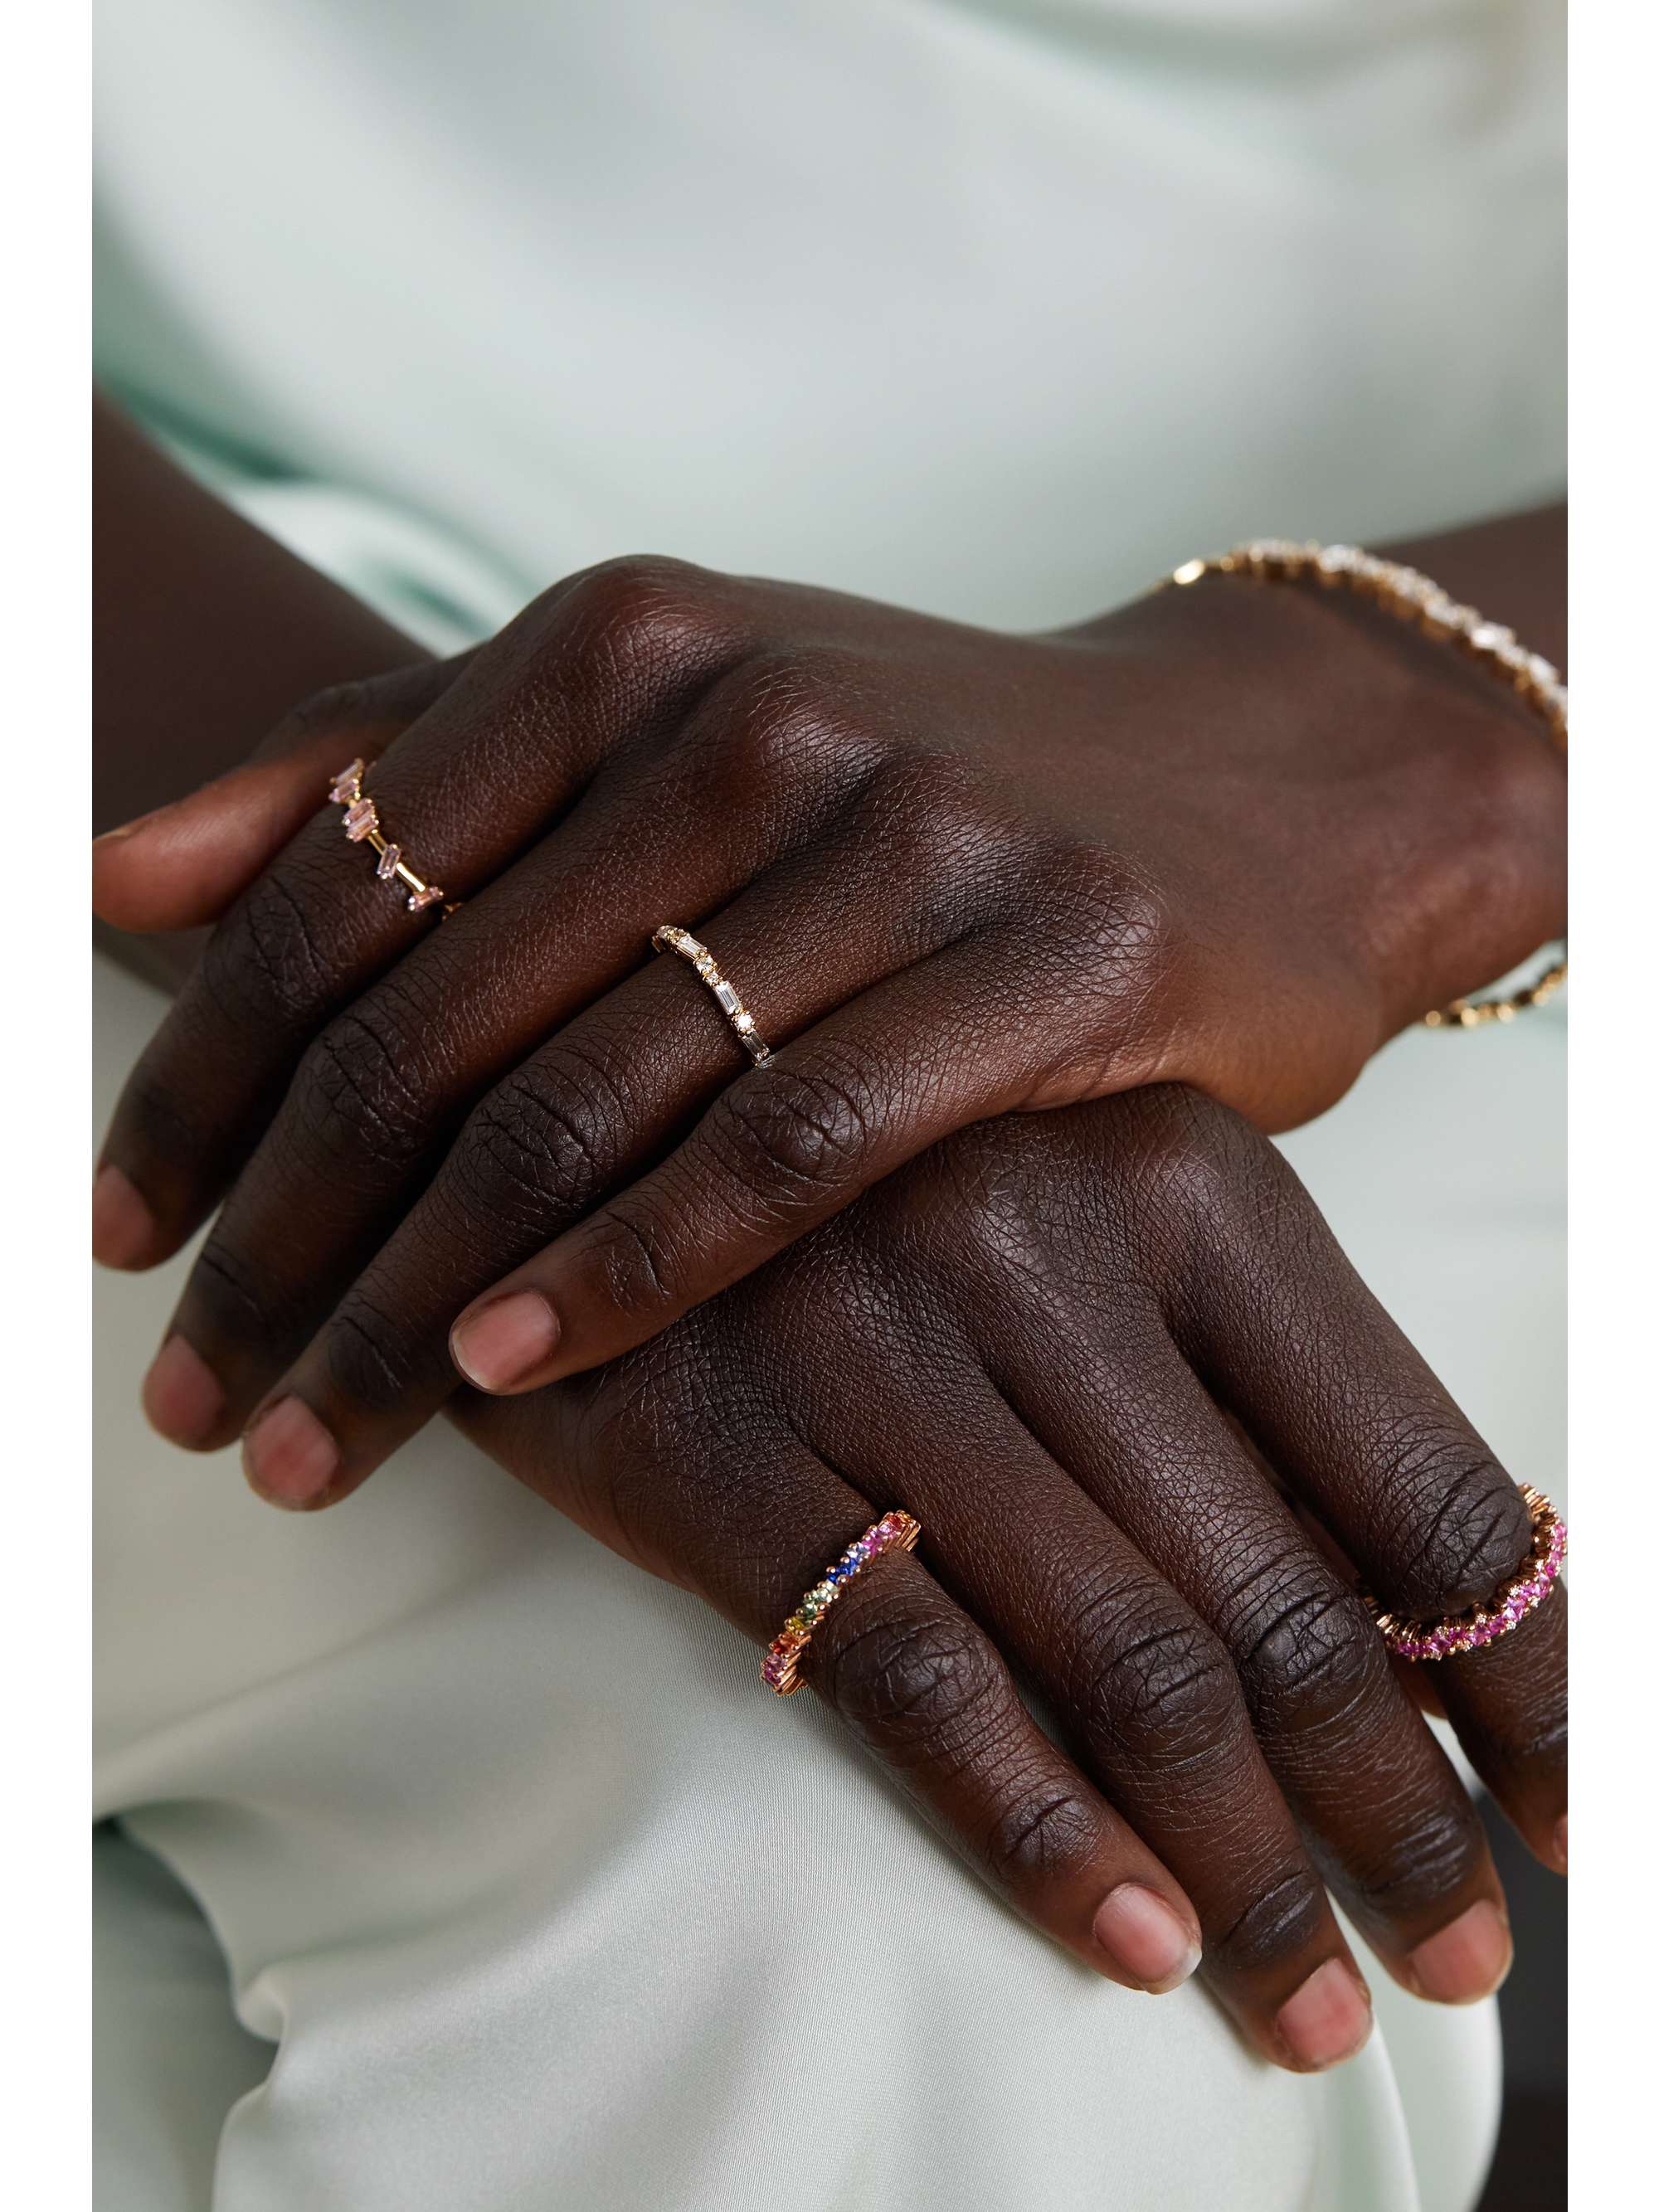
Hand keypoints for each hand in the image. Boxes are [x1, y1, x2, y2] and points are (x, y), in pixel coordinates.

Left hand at [93, 549, 1564, 1473]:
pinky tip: (516, 1375)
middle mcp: (746, 709)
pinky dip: (633, 1271)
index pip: (334, 884)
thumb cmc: (917, 780)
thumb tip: (107, 873)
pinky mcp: (1055, 951)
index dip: (198, 1079)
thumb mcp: (651, 728)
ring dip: (415, 1297)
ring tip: (307, 1433)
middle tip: (189, 1396)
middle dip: (281, 1237)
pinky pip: (790, 1143)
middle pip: (432, 1019)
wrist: (1256, 783)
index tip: (116, 1238)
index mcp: (619, 641)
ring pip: (587, 1100)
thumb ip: (386, 781)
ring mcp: (908, 825)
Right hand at [436, 1086, 1565, 2068]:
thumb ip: (1250, 1407)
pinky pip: (915, 1670)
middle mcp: (1046, 1239)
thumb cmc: (884, 1188)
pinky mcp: (715, 1441)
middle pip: (1285, 1598)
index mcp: (1189, 1177)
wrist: (577, 1106)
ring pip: (1122, 1654)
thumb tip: (1451, 1639)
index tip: (1583, 1832)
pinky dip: (1038, 1823)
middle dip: (1397, 1820)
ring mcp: (872, 1335)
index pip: (1421, 1477)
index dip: (1532, 1678)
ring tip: (1305, 2006)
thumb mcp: (1102, 1224)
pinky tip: (1124, 1938)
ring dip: (1239, 1868)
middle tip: (1451, 1964)